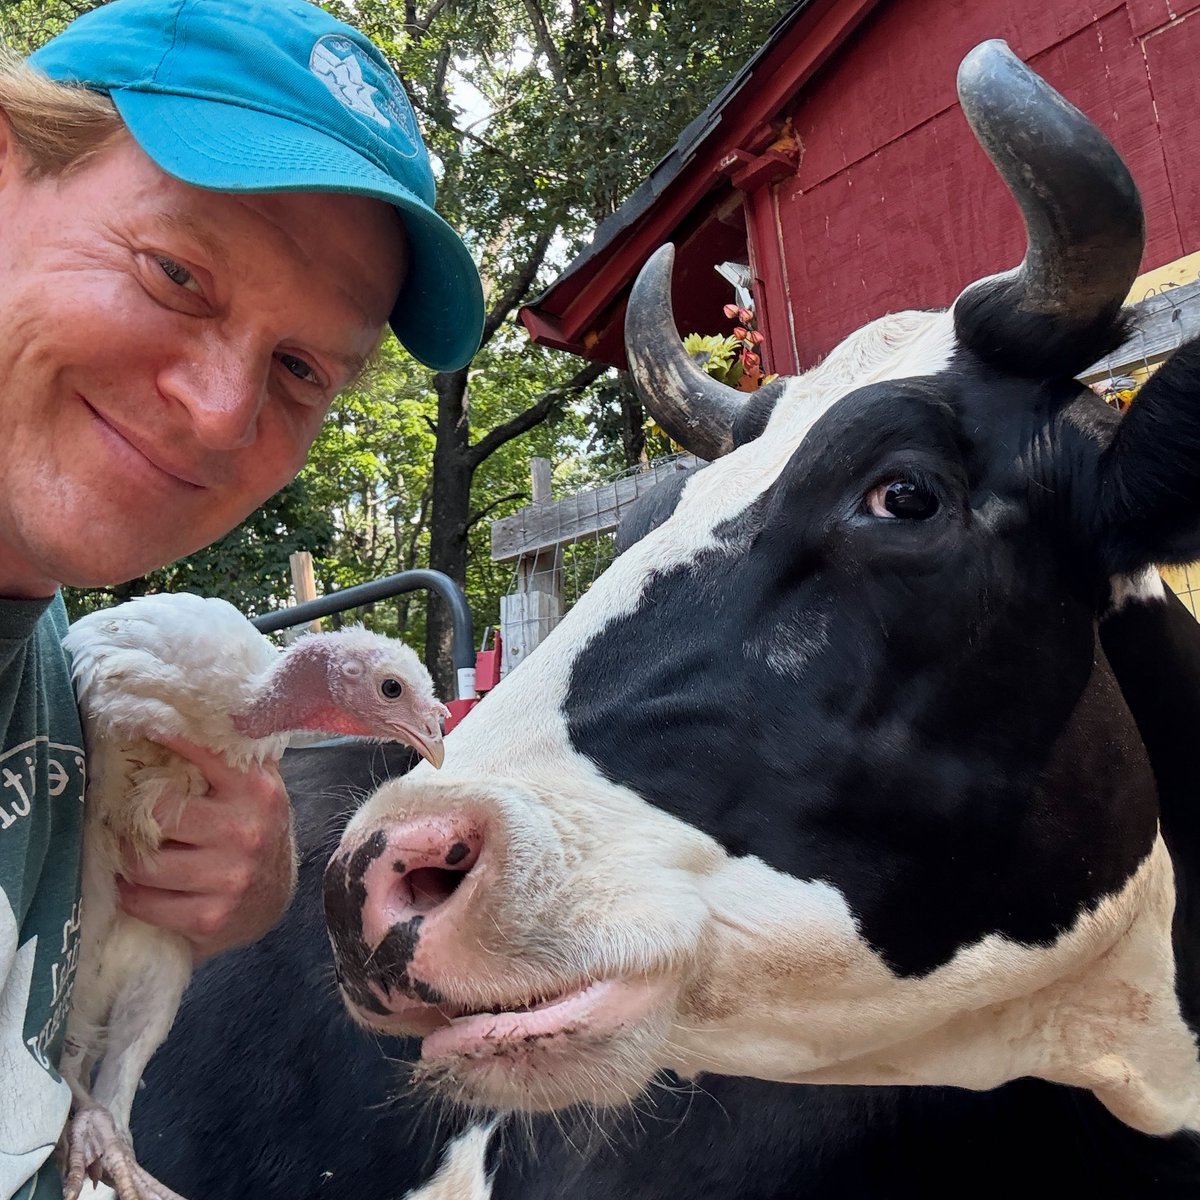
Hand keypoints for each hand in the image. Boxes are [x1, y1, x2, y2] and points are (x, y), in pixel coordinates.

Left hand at [116, 736, 297, 962]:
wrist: (272, 901)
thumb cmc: (254, 831)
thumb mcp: (258, 788)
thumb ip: (235, 752)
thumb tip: (191, 708)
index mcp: (258, 790)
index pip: (203, 752)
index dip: (166, 738)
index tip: (140, 729)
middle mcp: (246, 831)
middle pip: (158, 813)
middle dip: (138, 817)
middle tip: (133, 818)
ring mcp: (229, 877)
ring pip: (143, 862)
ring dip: (129, 859)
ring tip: (135, 853)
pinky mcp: (208, 917)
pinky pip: (143, 902)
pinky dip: (133, 894)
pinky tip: (142, 887)